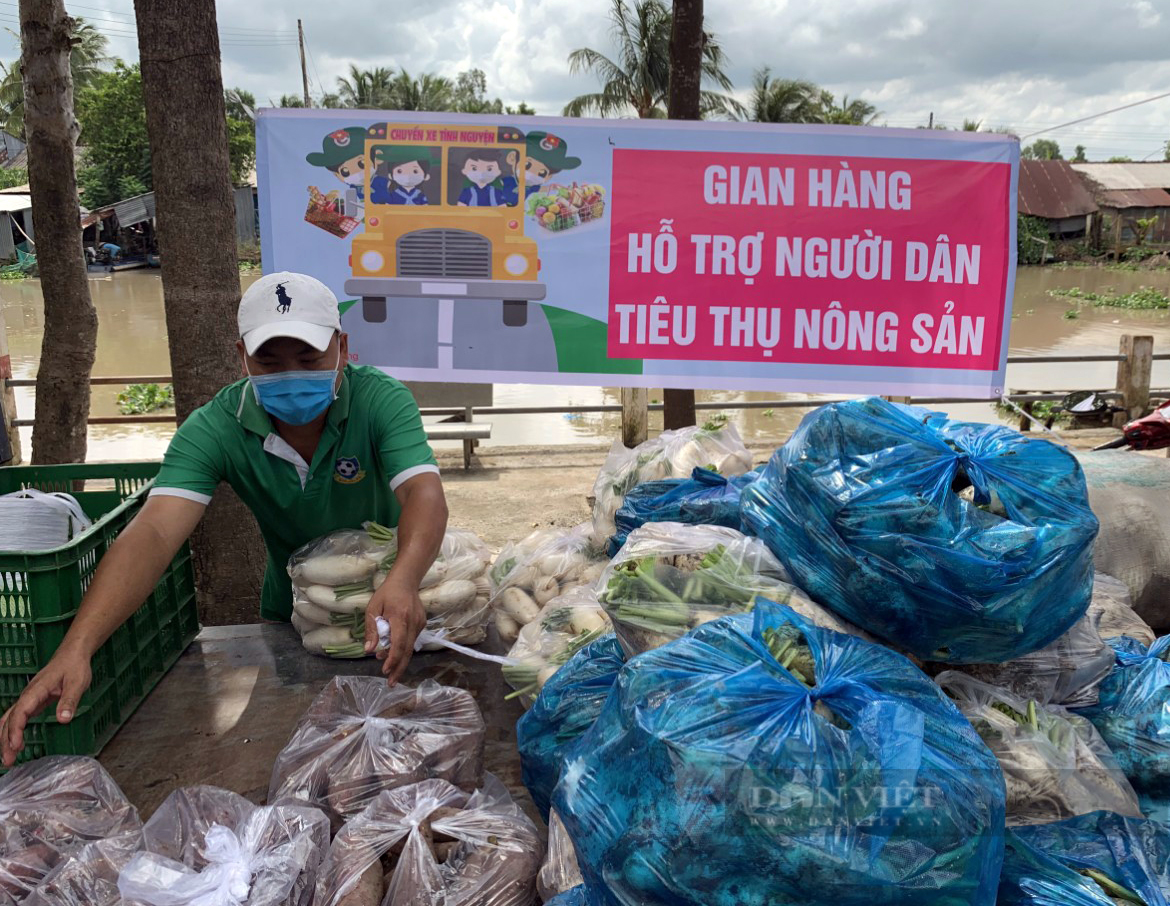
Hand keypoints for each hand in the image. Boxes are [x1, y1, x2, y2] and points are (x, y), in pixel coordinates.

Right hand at [1, 647, 91, 766]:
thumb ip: (69, 701)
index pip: (20, 712)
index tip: (15, 746)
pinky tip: (15, 744)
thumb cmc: (74, 667)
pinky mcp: (32, 702)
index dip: (15, 730)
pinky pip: (16, 718)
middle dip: (5, 741)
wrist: (72, 654)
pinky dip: (11, 731)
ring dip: (5, 738)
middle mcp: (28, 696)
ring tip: (8, 758)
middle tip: (7, 761)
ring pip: (9, 719)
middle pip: (9, 719)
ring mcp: (28, 699)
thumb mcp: (77, 683)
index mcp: (36, 691)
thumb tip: (63, 719)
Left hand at [365, 577, 426, 685]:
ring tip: (388, 668)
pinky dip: (403, 649)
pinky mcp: (422, 624)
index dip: (392, 659)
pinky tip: (393, 652)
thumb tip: (369, 650)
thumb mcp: (373, 608)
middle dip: (399, 668)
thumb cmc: (386, 593)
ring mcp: (419, 624)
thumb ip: (372, 629)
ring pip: (410, 647)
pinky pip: (412, 641)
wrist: (406, 581)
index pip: (398, 643)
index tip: (385, 670)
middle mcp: (413, 622)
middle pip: (407, 651)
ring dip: (399, 659)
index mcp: (400, 617)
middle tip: (391, 683)